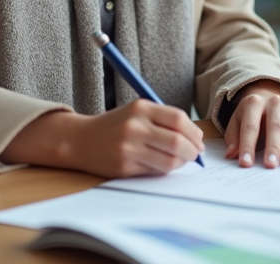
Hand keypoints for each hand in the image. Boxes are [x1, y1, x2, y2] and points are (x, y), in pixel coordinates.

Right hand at [2, 100, 203, 177]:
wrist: (80, 140)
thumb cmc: (115, 125)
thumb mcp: (137, 112)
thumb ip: (164, 120)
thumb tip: (195, 139)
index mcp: (141, 108)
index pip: (178, 119)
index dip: (194, 132)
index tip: (198, 140)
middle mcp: (134, 127)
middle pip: (177, 142)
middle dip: (193, 151)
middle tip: (195, 155)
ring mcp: (128, 148)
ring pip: (169, 161)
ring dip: (181, 163)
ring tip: (180, 160)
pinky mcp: (124, 167)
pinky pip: (154, 171)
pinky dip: (164, 169)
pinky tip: (161, 164)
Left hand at [223, 80, 279, 167]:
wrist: (267, 96)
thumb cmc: (250, 115)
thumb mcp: (236, 121)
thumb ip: (233, 137)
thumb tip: (231, 154)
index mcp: (254, 103)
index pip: (250, 126)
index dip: (247, 145)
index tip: (245, 163)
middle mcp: (275, 104)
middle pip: (275, 126)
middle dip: (273, 146)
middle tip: (270, 165)